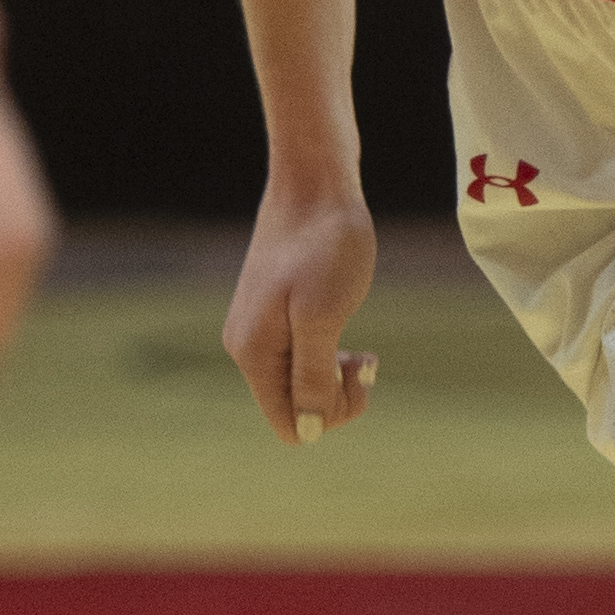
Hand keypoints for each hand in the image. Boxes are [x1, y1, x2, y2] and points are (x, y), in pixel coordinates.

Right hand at [224, 172, 378, 445]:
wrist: (315, 185)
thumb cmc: (325, 245)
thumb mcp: (323, 316)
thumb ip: (313, 375)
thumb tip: (309, 430)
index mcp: (253, 353)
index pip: (290, 424)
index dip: (329, 415)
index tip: (353, 373)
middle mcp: (248, 348)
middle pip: (295, 409)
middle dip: (337, 396)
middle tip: (366, 359)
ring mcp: (260, 331)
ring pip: (302, 386)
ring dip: (338, 378)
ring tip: (363, 352)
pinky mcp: (276, 315)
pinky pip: (303, 361)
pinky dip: (332, 358)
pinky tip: (350, 340)